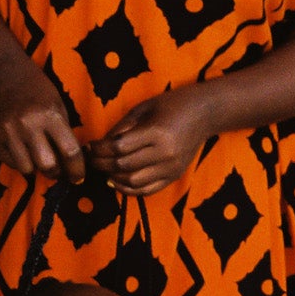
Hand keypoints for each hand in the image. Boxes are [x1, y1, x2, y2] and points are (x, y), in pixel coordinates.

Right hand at [0, 55, 84, 183]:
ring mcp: (8, 131)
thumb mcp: (58, 105)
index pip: (70, 152)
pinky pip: (10, 162)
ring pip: (26, 169)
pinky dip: (19, 162)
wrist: (4, 72)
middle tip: (58, 170)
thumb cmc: (38, 89)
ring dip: (36, 168)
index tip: (78, 177)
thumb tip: (71, 163)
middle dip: (56, 173)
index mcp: (50, 115)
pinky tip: (23, 151)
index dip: (77, 170)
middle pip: (47, 165)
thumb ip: (63, 133)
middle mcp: (28, 124)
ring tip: (38, 158)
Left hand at [89, 86, 212, 194]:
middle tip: (91, 159)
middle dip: (101, 164)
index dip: (99, 149)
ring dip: (112, 177)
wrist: (205, 114)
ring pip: (133, 182)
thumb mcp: (144, 108)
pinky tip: (116, 182)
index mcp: (156, 132)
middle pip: (123, 166)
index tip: (90, 146)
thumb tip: (101, 145)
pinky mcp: (174, 176)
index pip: (119, 147)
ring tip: (103, 169)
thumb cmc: (172, 105)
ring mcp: (171, 168)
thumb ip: (122, 127)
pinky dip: (128, 189)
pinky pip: (147, 190)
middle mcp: (165, 154)